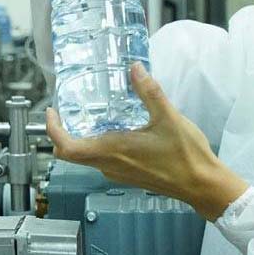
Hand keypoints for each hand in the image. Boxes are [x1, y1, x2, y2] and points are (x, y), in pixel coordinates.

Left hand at [45, 63, 248, 220]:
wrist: (202, 185)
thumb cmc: (187, 158)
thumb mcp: (168, 117)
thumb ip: (149, 92)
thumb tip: (135, 69)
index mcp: (114, 151)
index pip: (67, 147)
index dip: (53, 130)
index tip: (51, 113)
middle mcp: (110, 166)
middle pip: (71, 154)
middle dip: (62, 133)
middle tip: (63, 113)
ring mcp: (118, 173)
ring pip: (87, 158)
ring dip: (81, 138)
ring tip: (89, 115)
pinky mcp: (128, 176)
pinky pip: (102, 161)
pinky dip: (98, 145)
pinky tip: (114, 129)